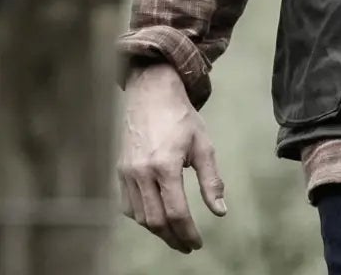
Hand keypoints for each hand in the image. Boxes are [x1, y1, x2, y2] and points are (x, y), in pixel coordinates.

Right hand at [117, 62, 226, 252]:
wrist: (152, 95)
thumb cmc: (182, 118)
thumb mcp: (204, 145)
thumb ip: (211, 180)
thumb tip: (220, 211)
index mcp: (165, 165)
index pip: (176, 211)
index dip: (188, 232)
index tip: (198, 243)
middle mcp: (142, 173)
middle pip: (155, 220)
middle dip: (173, 238)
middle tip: (187, 245)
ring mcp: (127, 174)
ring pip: (139, 217)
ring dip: (158, 231)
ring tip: (175, 234)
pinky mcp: (119, 172)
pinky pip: (128, 206)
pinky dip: (142, 217)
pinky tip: (156, 218)